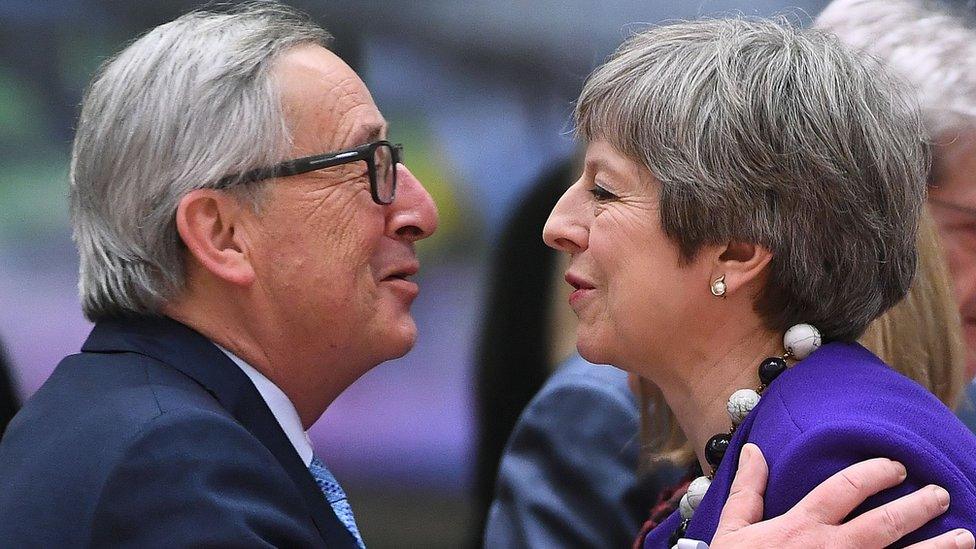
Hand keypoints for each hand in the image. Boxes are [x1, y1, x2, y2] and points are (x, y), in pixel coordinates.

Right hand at [710, 443, 974, 548]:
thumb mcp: (733, 530)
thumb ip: (748, 490)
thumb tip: (753, 450)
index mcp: (802, 526)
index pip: (846, 487)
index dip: (875, 472)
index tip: (896, 467)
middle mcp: (832, 548)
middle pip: (885, 522)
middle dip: (917, 506)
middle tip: (939, 495)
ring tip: (965, 538)